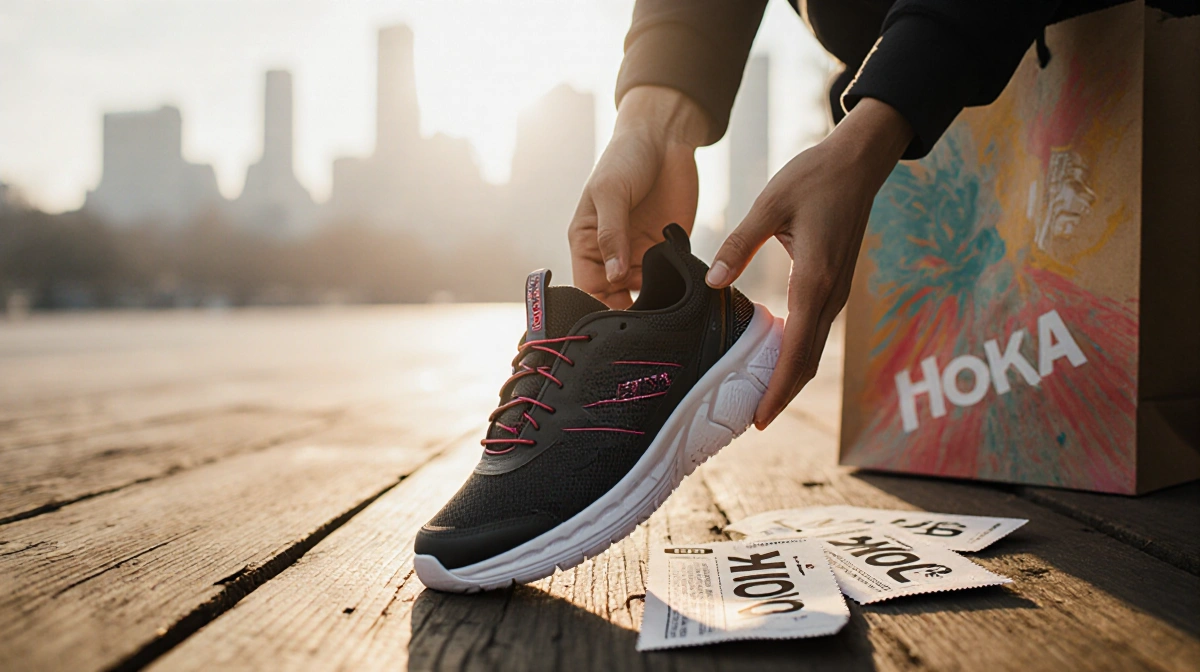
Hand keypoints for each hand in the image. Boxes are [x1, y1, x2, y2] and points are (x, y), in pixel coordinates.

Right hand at [569, 86, 709, 307]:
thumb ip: (611, 235)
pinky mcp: (666, 250)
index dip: (598, 305)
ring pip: (642, 293)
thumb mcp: (611, 192)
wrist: (664, 138)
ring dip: (653, 300)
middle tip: (647, 319)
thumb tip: (613, 276)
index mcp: (586, 242)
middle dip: (627, 310)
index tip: (619, 318)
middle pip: (613, 298)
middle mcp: (611, 254)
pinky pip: (669, 278)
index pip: (587, 288)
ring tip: (665, 304)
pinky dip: (675, 285)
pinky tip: (681, 287)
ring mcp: (639, 254)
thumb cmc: (625, 158)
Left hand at [706, 98, 913, 428]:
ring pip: (814, 348)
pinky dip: (797, 354)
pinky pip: (816, 331)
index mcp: (815, 278)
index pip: (796, 349)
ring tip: (761, 401)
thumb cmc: (814, 177)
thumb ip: (739, 244)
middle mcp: (831, 293)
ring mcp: (837, 292)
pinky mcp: (835, 285)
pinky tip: (776, 360)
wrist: (858, 163)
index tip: (760, 418)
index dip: (778, 388)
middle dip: (783, 394)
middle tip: (754, 423)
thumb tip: (712, 281)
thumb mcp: (770, 204)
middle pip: (808, 360)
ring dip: (790, 377)